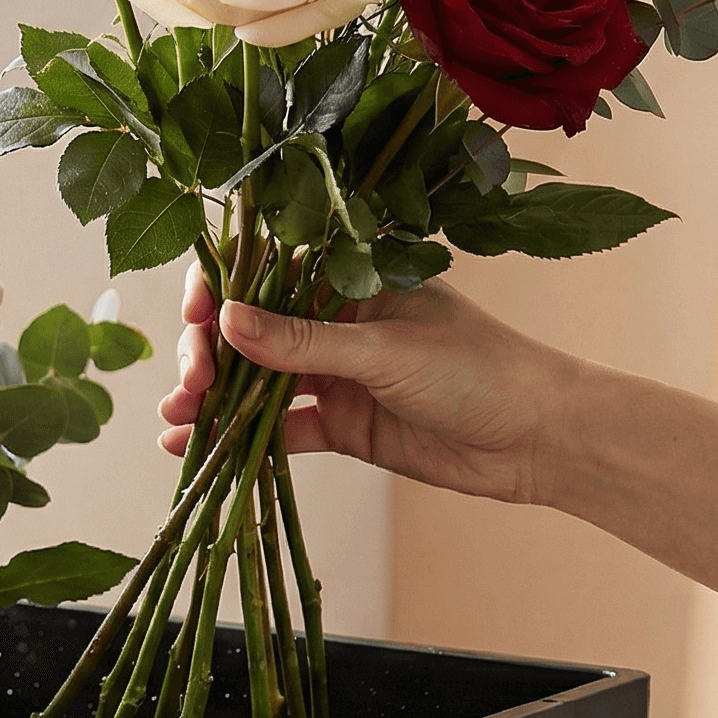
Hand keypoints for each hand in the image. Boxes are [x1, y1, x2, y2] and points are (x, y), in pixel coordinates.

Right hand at [157, 262, 578, 506]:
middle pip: (248, 329)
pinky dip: (237, 438)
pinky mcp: (342, 426)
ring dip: (211, 398)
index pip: (266, 270)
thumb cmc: (481, 370)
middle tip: (191, 384)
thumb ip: (302, 342)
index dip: (220, 290)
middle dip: (207, 354)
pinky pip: (278, 429)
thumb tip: (224, 320)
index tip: (196, 319)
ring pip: (255, 381)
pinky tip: (195, 448)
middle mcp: (335, 321)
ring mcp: (336, 375)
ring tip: (177, 421)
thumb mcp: (384, 349)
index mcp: (349, 278)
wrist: (540, 440)